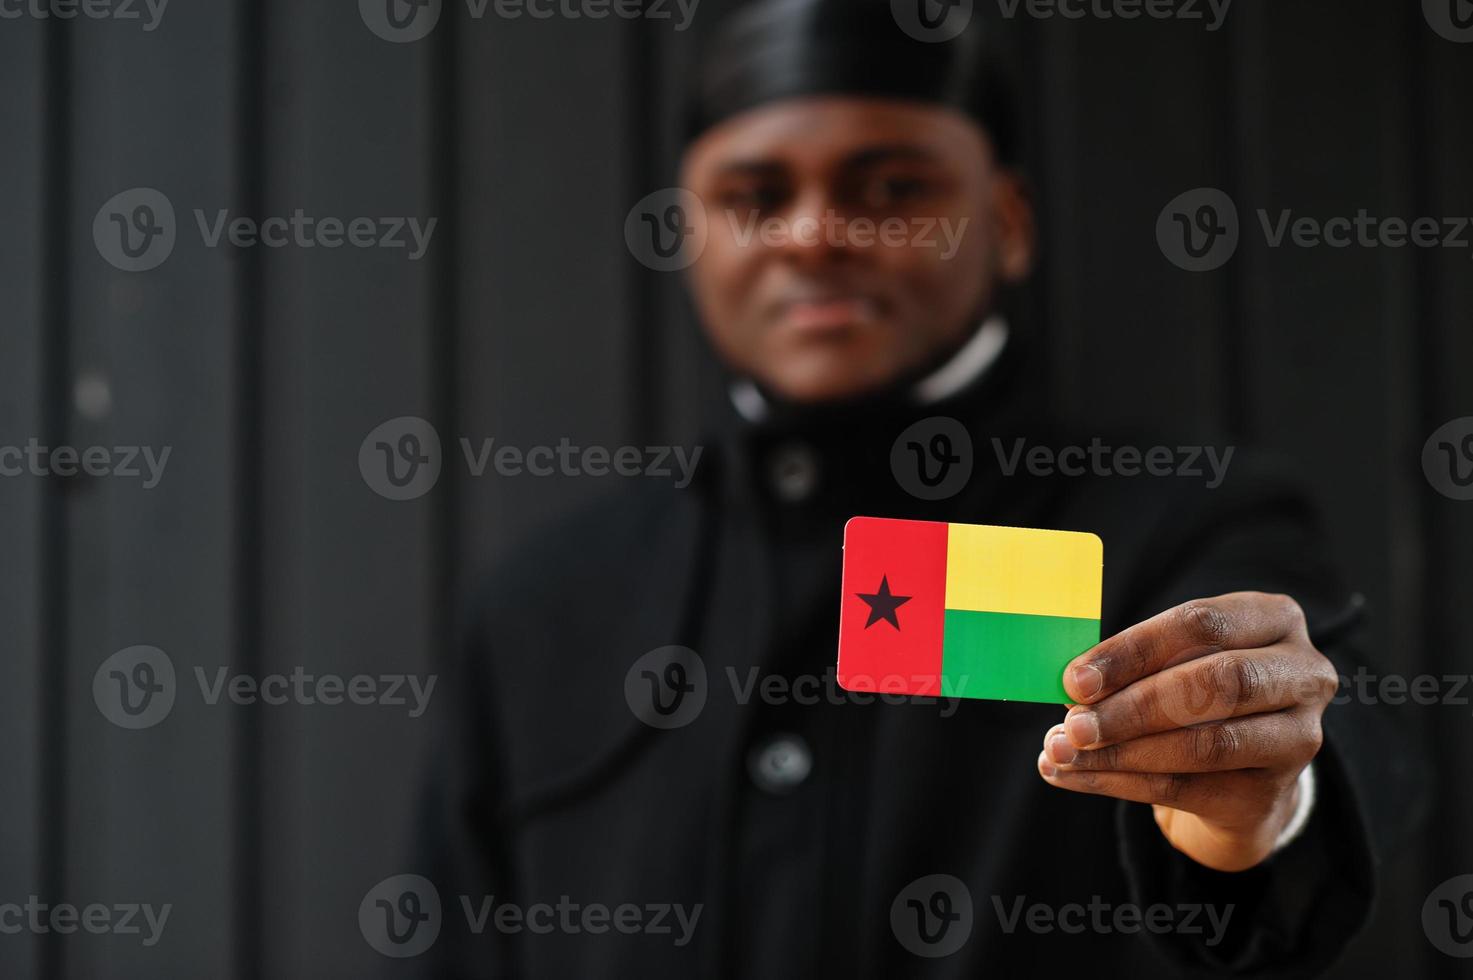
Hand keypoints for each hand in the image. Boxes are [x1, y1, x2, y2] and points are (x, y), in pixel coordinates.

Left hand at [1036, 592, 1337, 871]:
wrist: (1240, 772)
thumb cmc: (1195, 693)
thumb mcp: (1174, 662)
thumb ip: (1133, 666)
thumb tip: (1070, 687)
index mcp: (1274, 619)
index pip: (1201, 624)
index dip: (1133, 651)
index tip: (1074, 678)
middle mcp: (1303, 674)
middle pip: (1214, 684)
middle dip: (1132, 706)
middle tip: (1073, 724)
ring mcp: (1298, 737)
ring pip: (1205, 744)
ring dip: (1121, 752)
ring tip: (1062, 752)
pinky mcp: (1272, 792)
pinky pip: (1188, 788)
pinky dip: (1120, 783)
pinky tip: (1075, 777)